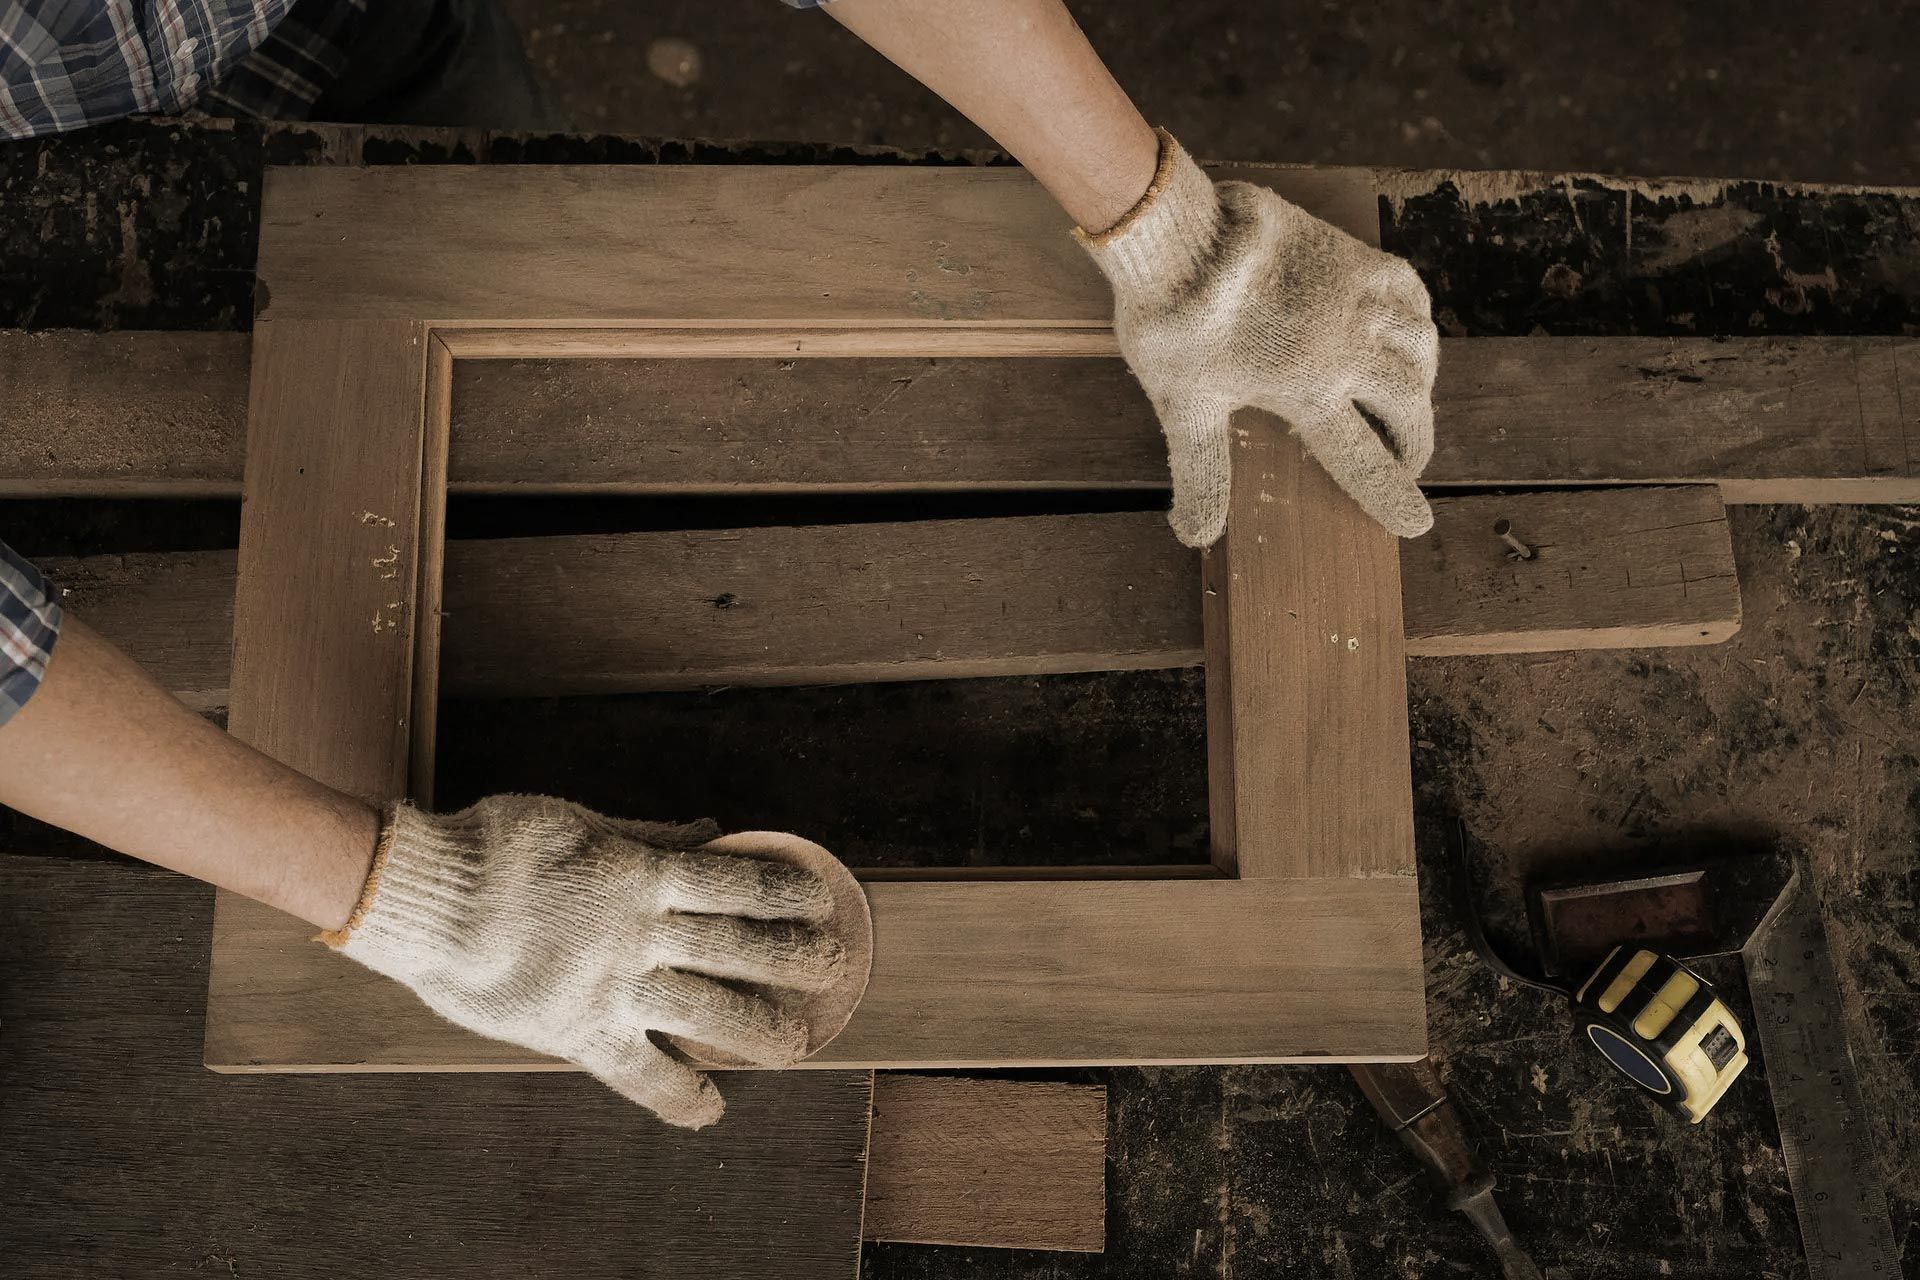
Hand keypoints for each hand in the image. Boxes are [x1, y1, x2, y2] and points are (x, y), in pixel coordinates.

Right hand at [324, 797, 858, 1127]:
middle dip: (795, 959)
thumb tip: (712, 829)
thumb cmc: (497, 846)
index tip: (818, 897)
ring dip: (761, 1029)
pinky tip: (712, 1109)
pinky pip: (640, 1072)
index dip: (785, 891)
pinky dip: (679, 1094)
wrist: (425, 897)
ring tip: (800, 1042)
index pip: (736, 882)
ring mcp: (615, 987)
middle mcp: (642, 933)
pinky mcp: (579, 1032)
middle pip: (741, 947)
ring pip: (709, 1012)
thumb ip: (651, 834)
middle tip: (836, 967)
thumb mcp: (582, 820)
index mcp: (643, 874)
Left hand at [1076, 130, 1439, 546]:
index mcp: (1308, 393)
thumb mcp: (1182, 409)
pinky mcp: (1354, 256)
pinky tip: (1406, 328)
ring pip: (1419, 348)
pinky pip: (1409, 291)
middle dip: (1413, 440)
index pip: (1363, 460)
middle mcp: (1347, 349)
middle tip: (1406, 459)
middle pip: (1407, 404)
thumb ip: (1200, 473)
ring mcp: (1357, 298)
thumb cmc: (1176, 326)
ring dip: (1419, 383)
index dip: (1391, 496)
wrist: (1180, 237)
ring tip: (1408, 400)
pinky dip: (1417, 319)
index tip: (1416, 523)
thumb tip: (1195, 535)